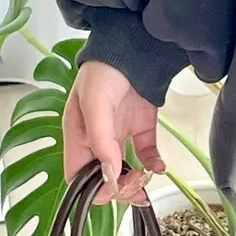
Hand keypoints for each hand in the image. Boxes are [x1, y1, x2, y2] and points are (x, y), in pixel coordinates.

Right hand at [62, 60, 165, 203]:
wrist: (135, 46)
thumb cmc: (104, 68)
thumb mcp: (94, 103)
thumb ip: (100, 139)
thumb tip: (108, 173)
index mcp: (78, 134)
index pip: (77, 174)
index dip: (92, 189)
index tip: (112, 190)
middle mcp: (97, 138)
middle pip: (102, 177)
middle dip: (118, 187)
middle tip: (135, 185)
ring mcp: (120, 134)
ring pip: (124, 170)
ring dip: (135, 181)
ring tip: (146, 178)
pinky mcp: (141, 128)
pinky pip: (145, 155)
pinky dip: (152, 165)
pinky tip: (158, 166)